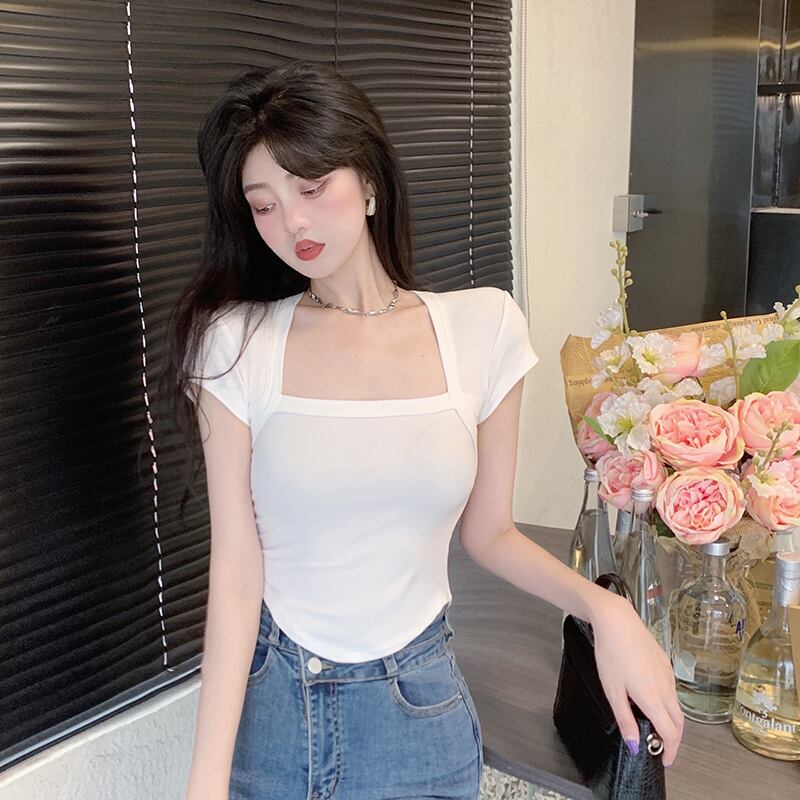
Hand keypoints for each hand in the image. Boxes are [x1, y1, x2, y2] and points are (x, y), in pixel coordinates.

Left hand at [589, 591, 684, 767]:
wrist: (616, 621)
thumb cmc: (610, 653)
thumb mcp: (612, 690)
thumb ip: (625, 719)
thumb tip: (635, 744)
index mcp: (653, 698)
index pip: (671, 733)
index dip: (670, 750)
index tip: (665, 760)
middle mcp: (665, 687)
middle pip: (678, 722)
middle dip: (673, 738)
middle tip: (660, 746)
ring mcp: (667, 673)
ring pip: (675, 704)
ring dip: (670, 719)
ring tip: (653, 723)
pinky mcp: (665, 661)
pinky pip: (671, 688)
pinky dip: (666, 700)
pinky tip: (650, 696)